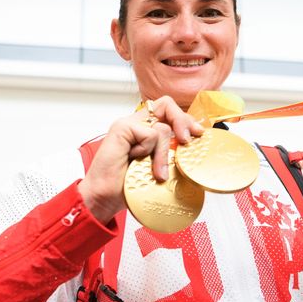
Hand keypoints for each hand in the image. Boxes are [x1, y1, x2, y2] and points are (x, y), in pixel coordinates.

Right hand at [78, 96, 204, 223]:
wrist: (104, 197)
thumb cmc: (125, 187)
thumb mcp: (157, 168)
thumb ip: (169, 155)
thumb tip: (193, 152)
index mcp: (145, 130)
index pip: (169, 112)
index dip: (186, 120)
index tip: (198, 134)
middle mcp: (137, 124)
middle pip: (167, 104)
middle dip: (183, 121)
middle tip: (187, 141)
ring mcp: (128, 124)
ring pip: (162, 126)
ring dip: (164, 153)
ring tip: (157, 172)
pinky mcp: (122, 128)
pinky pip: (150, 133)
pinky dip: (148, 150)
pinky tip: (135, 160)